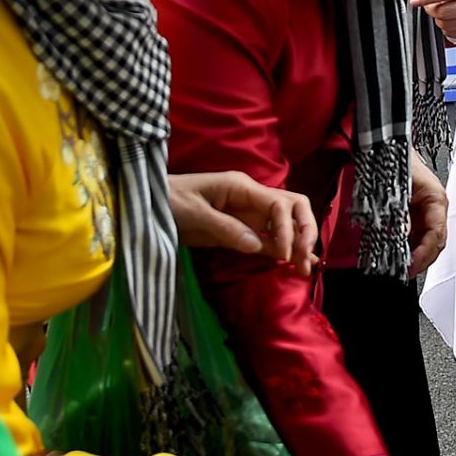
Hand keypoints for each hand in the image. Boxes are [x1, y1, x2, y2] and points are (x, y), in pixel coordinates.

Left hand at [168, 171, 315, 272]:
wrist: (150, 204)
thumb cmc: (169, 201)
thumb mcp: (194, 213)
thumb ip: (226, 228)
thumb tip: (257, 246)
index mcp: (242, 188)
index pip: (279, 204)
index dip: (288, 227)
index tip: (283, 253)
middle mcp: (252, 199)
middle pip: (293, 207)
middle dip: (304, 231)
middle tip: (304, 258)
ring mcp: (248, 215)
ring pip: (286, 224)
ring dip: (298, 243)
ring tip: (305, 268)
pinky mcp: (240, 231)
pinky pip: (268, 239)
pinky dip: (284, 250)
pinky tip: (297, 263)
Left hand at [408, 153, 448, 276]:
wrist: (389, 144)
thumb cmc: (398, 158)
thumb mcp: (398, 187)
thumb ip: (401, 213)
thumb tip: (402, 236)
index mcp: (437, 199)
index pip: (437, 234)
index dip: (425, 253)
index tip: (411, 265)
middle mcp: (436, 207)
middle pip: (436, 242)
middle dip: (423, 259)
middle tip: (406, 272)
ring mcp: (426, 211)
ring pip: (427, 241)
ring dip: (417, 256)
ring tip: (401, 268)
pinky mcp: (416, 213)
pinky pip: (416, 235)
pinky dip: (409, 247)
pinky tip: (399, 255)